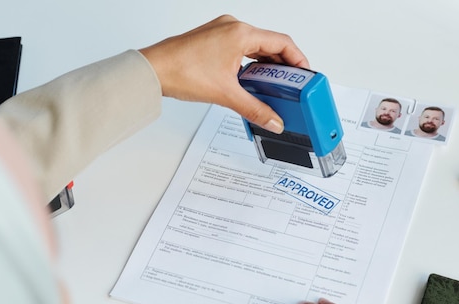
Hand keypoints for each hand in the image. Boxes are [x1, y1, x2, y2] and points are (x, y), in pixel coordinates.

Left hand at [139, 15, 308, 133]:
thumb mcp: (226, 94)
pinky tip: (251, 81)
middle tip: (292, 84)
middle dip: (284, 65)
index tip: (305, 75)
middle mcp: (232, 28)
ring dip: (266, 65)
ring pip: (255, 46)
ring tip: (273, 86)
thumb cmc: (181, 71)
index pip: (282, 42)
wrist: (153, 70)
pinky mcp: (213, 41)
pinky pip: (241, 49)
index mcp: (240, 33)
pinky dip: (251, 63)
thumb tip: (273, 120)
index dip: (299, 60)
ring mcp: (221, 33)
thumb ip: (254, 109)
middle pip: (270, 44)